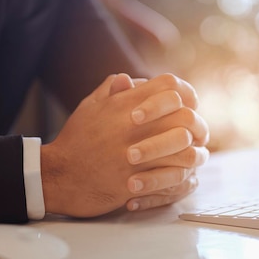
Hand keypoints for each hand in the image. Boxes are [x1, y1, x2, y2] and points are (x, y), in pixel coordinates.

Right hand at [41, 73, 208, 216]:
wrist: (59, 177)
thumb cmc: (75, 141)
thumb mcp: (89, 108)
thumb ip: (110, 90)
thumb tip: (129, 78)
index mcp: (125, 104)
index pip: (170, 86)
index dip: (186, 94)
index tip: (188, 106)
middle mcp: (134, 126)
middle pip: (186, 116)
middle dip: (197, 125)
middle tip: (199, 134)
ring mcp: (138, 154)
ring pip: (187, 149)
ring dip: (195, 153)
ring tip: (195, 156)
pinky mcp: (138, 180)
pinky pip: (176, 176)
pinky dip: (185, 175)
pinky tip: (184, 175)